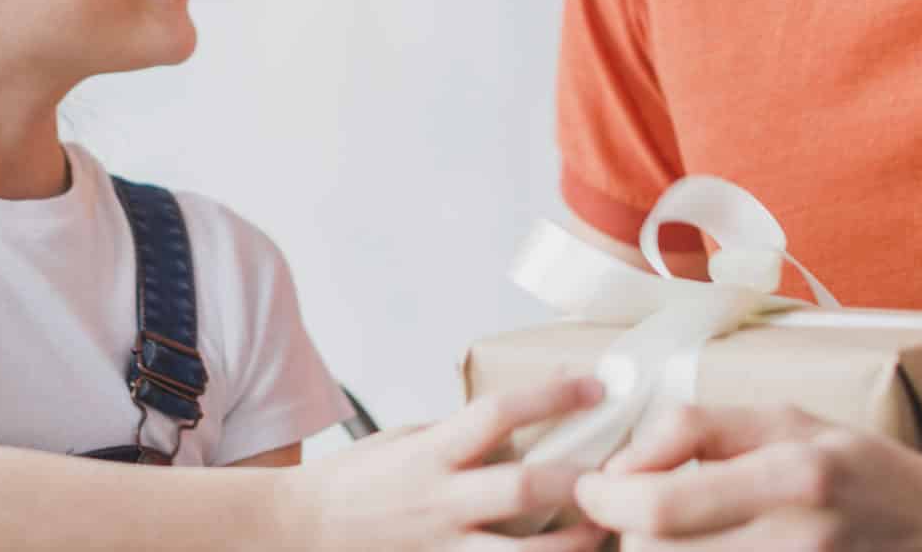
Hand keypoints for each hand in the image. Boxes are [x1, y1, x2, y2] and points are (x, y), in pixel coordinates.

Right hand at [284, 376, 610, 551]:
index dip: (551, 397)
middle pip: (522, 489)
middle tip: (621, 469)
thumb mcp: (408, 440)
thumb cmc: (355, 482)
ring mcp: (443, 549)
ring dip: (573, 544)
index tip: (594, 386)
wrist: (301, 532)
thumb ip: (462, 436)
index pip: (498, 414)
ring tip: (607, 529)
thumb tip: (522, 418)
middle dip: (577, 480)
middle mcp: (440, 502)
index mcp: (431, 454)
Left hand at [572, 404, 921, 550]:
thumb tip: (627, 459)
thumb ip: (700, 429)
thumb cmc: (856, 466)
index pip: (660, 508)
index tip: (593, 484)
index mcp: (789, 477)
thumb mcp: (784, 419)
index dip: (606, 499)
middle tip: (633, 505)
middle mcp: (793, 543)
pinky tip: (702, 547)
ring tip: (672, 527)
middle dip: (626, 530)